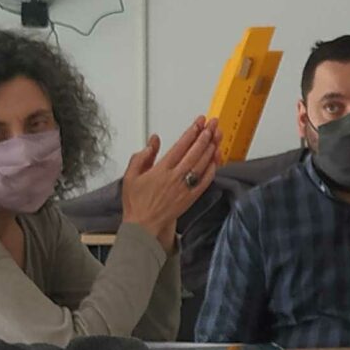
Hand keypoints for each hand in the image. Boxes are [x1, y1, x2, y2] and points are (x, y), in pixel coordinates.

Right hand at [120, 117, 222, 246]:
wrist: (143, 227)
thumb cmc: (136, 203)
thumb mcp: (131, 176)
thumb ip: (142, 156)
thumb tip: (154, 141)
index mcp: (161, 170)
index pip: (181, 145)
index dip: (192, 131)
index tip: (199, 121)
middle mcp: (175, 177)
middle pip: (195, 151)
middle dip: (206, 135)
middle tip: (213, 124)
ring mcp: (185, 188)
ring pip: (203, 164)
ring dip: (212, 148)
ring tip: (218, 135)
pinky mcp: (191, 197)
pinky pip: (206, 180)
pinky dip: (213, 168)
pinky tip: (216, 158)